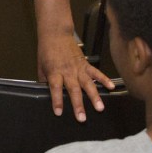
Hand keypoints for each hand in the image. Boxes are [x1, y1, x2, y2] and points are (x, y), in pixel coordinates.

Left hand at [33, 0, 113, 121]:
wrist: (56, 34)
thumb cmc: (46, 51)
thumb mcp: (40, 66)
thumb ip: (44, 81)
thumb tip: (45, 93)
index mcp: (54, 72)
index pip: (55, 88)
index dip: (57, 101)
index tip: (59, 113)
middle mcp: (67, 71)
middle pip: (73, 90)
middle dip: (78, 105)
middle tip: (82, 118)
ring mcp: (78, 68)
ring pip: (87, 84)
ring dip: (94, 96)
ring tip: (100, 108)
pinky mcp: (85, 64)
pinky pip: (96, 72)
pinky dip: (104, 79)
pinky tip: (111, 87)